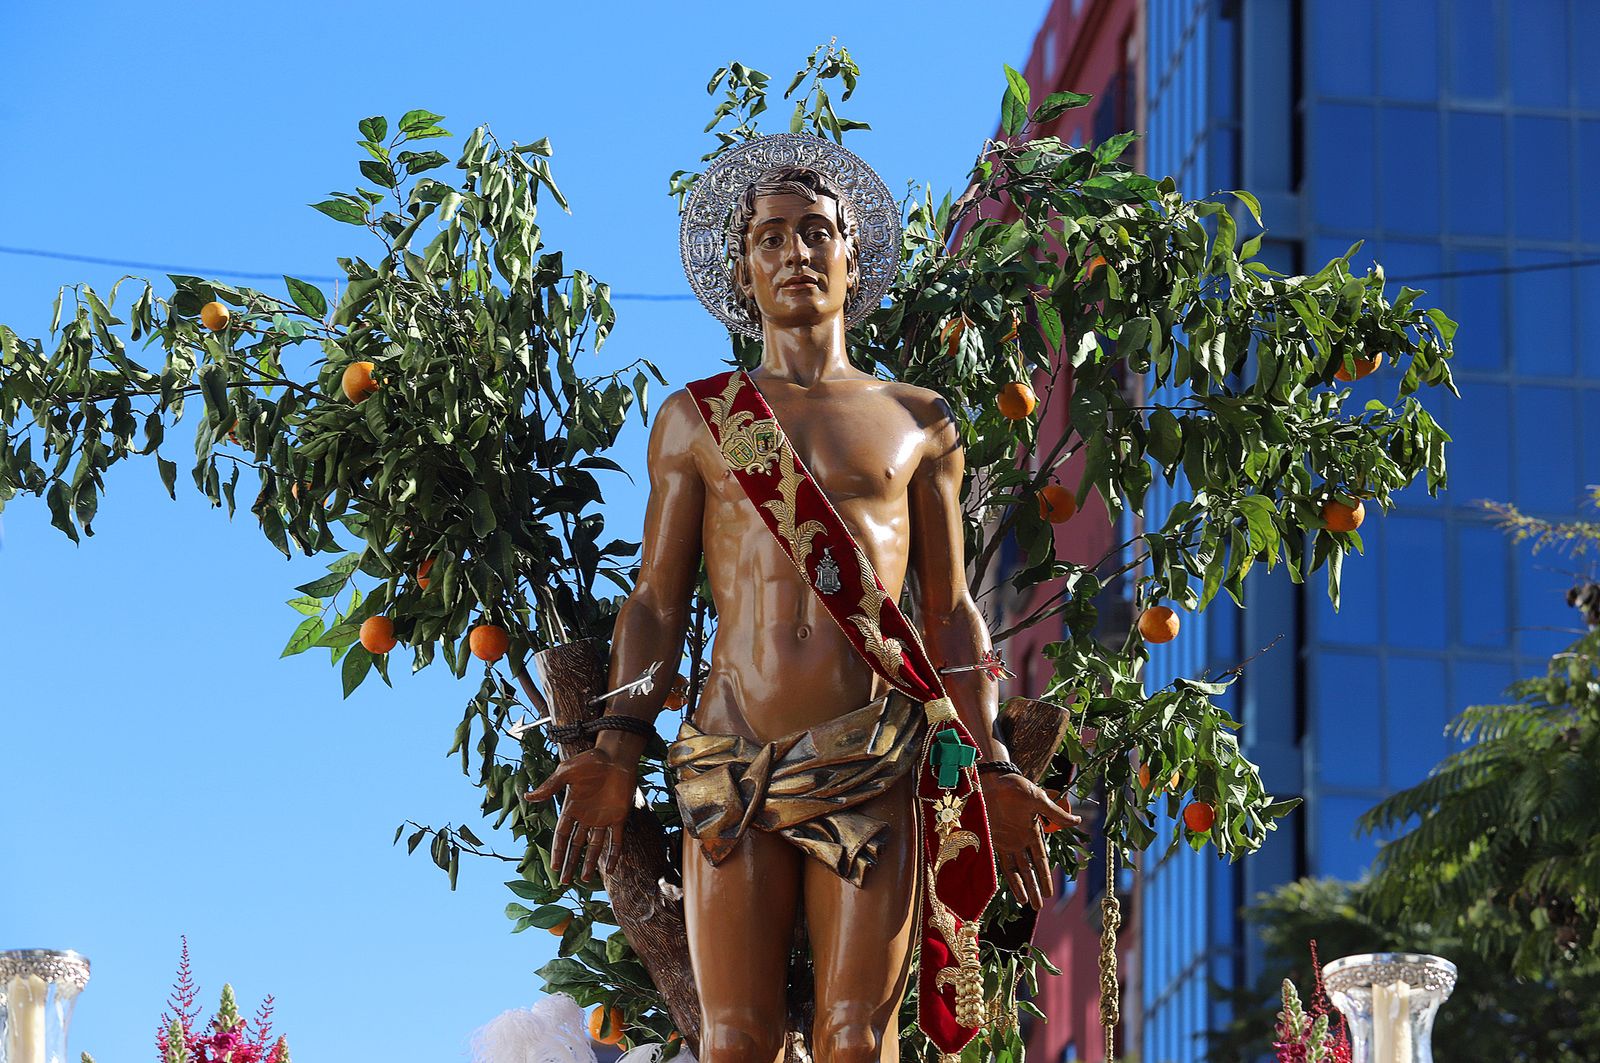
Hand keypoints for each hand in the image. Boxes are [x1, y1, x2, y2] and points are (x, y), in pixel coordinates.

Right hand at [525, 746, 638, 884]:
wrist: (616, 755)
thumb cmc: (590, 760)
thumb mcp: (566, 772)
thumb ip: (550, 786)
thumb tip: (527, 797)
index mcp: (572, 808)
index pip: (562, 835)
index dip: (558, 851)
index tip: (554, 868)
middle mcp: (586, 817)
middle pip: (576, 845)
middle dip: (570, 862)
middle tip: (564, 882)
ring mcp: (603, 818)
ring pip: (595, 846)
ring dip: (590, 863)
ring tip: (585, 880)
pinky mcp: (619, 817)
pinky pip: (616, 840)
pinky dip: (614, 854)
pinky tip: (611, 869)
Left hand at [980, 772, 1080, 909]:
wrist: (992, 779)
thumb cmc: (1016, 786)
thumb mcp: (1038, 800)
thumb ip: (1055, 814)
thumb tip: (1078, 821)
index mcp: (1033, 831)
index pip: (1041, 860)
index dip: (1045, 877)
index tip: (1051, 894)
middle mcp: (1020, 840)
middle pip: (1029, 870)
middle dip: (1035, 888)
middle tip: (1039, 908)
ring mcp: (1006, 841)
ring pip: (1016, 870)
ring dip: (1022, 887)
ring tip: (1028, 904)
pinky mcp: (992, 839)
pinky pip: (999, 862)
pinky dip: (1005, 876)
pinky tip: (1009, 889)